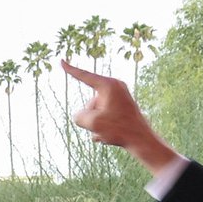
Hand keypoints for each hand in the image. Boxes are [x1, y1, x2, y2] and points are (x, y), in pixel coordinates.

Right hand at [60, 58, 180, 176]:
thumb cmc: (119, 129)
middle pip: (90, 102)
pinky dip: (103, 127)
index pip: (85, 76)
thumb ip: (78, 117)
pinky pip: (104, 116)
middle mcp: (115, 87)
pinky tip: (109, 136)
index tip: (61, 61)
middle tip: (105, 127)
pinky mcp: (121, 107)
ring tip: (108, 133)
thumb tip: (80, 116)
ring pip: (96, 111)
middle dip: (90, 117)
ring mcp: (119, 97)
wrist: (141, 140)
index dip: (71, 70)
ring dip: (96, 125)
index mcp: (109, 85)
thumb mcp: (92, 123)